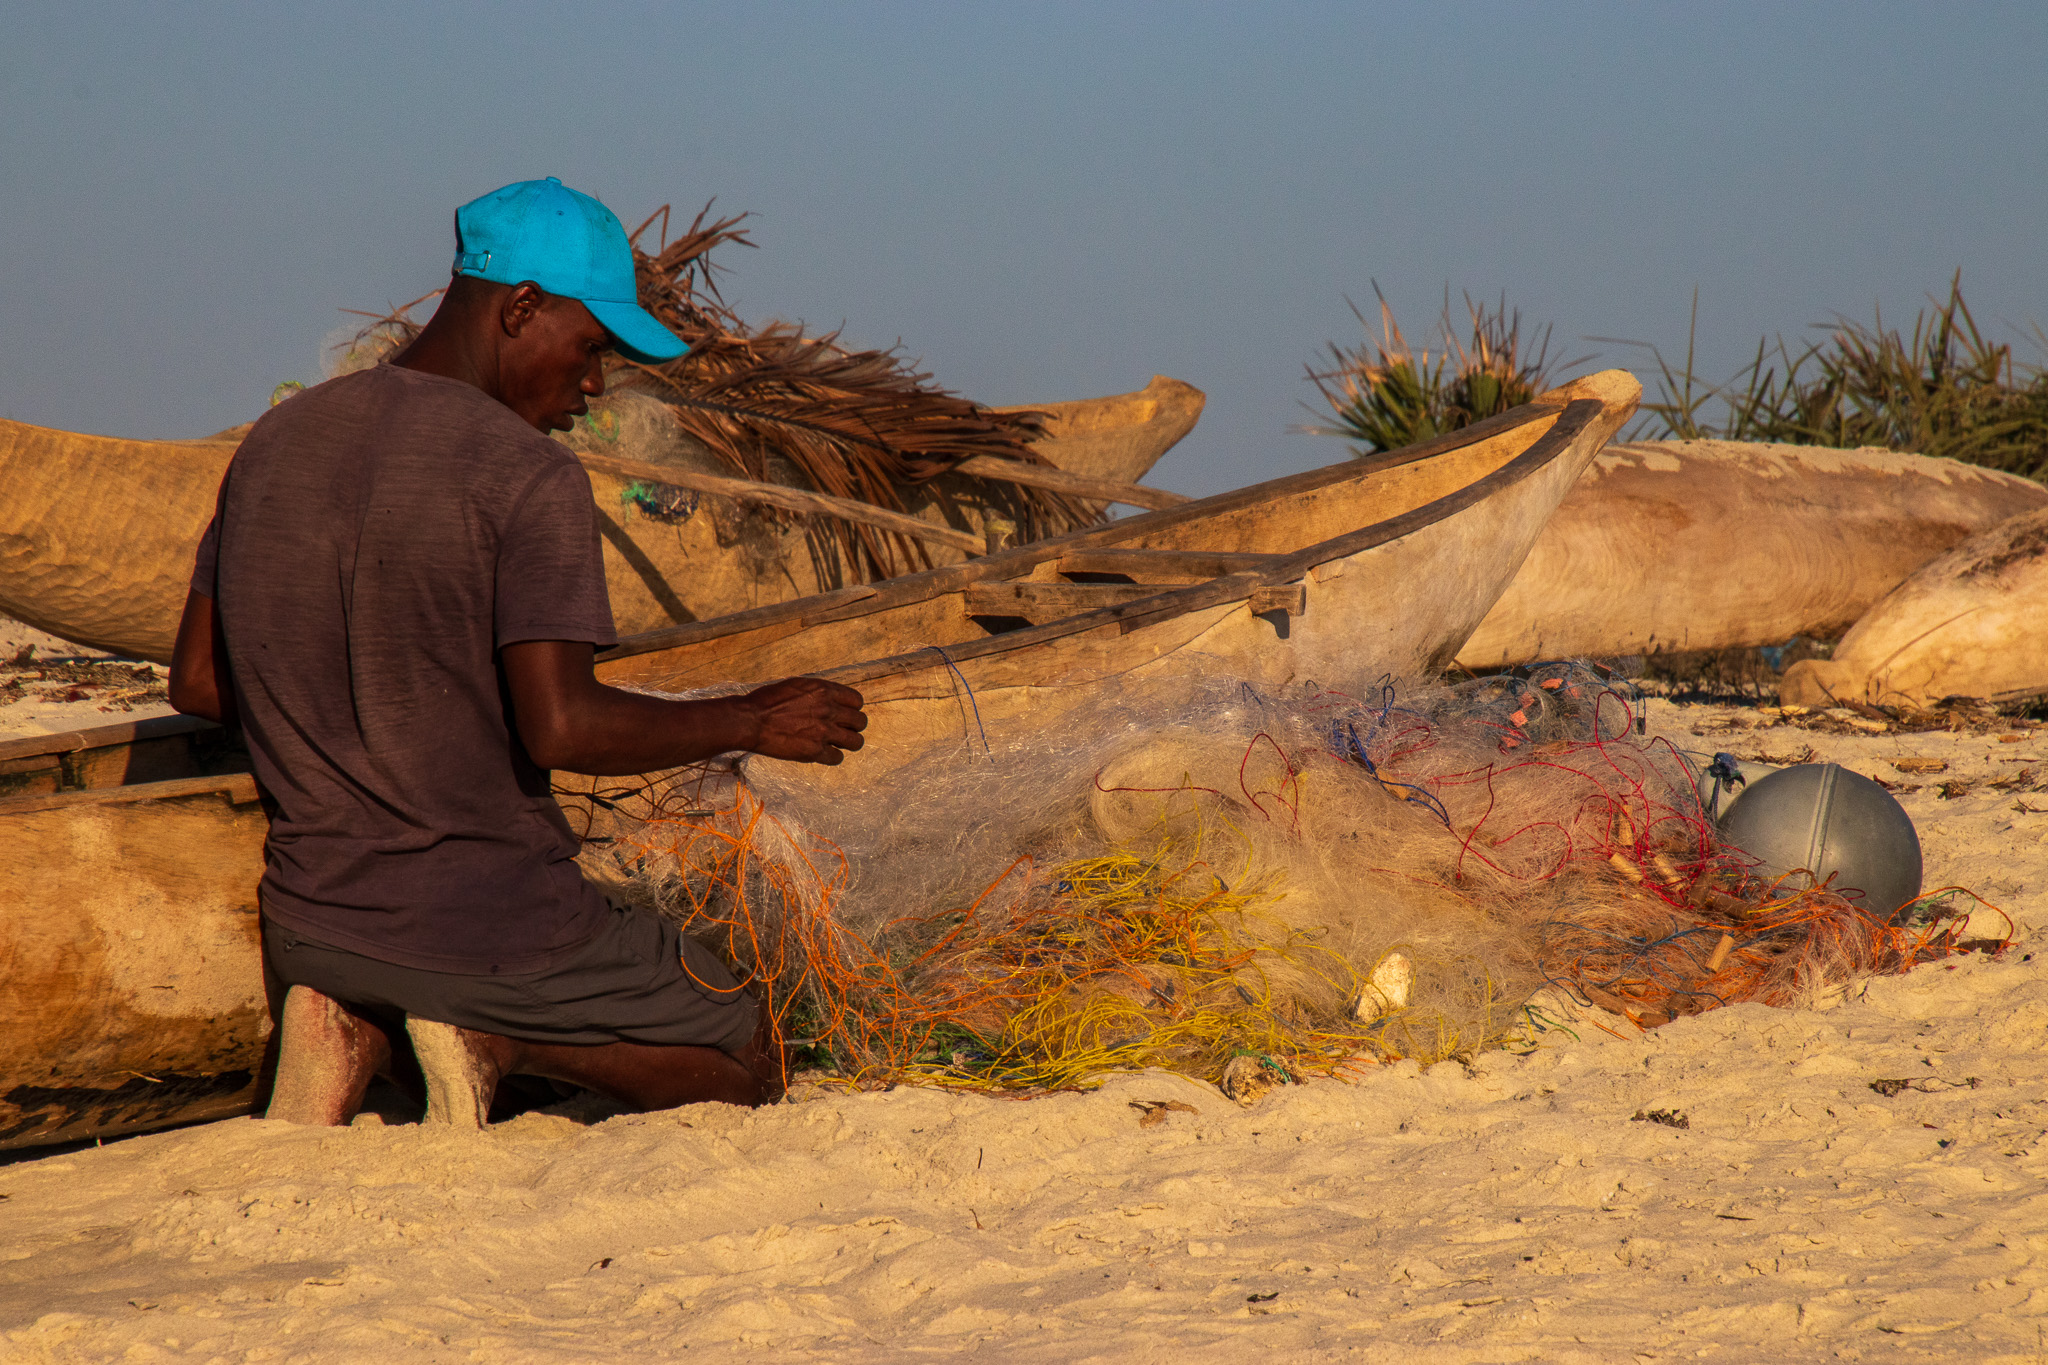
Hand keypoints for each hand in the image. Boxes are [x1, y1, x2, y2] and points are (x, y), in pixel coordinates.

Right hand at [741, 678, 867, 764]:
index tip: (844, 713)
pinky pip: (837, 758)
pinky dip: (832, 756)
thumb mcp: (796, 686)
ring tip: (837, 743)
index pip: (857, 701)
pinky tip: (822, 753)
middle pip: (861, 722)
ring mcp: (823, 732)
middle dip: (853, 726)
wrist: (750, 720)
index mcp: (825, 690)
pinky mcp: (814, 751)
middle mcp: (829, 710)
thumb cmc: (767, 701)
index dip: (852, 708)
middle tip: (842, 730)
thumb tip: (830, 698)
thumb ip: (817, 692)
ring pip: (856, 742)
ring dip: (848, 743)